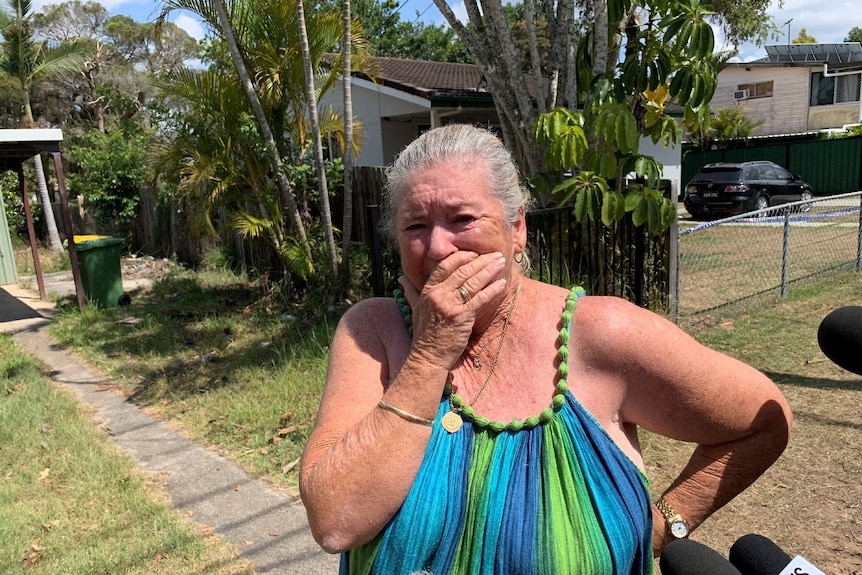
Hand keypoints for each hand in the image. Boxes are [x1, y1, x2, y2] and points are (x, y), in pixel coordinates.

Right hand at [398, 251, 507, 370]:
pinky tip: (502, 283)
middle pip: (462, 271)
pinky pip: (480, 298)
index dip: (461, 257)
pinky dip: (492, 289)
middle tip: (495, 254)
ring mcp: (450, 305)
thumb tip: (402, 278)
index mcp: (428, 290)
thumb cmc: (424, 334)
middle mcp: (438, 295)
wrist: (428, 357)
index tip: (475, 253)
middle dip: (481, 260)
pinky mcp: (462, 317)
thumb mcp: (415, 309)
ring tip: (501, 262)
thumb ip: (411, 291)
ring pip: (473, 282)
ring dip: (489, 270)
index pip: (445, 266)